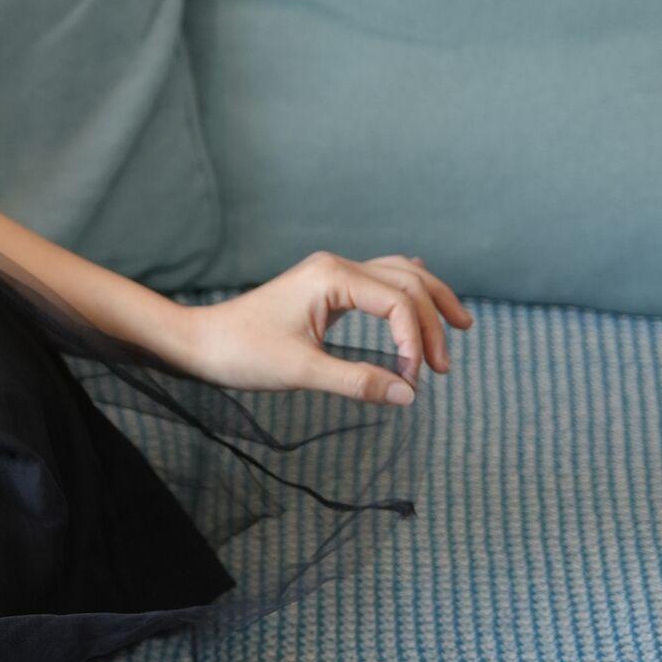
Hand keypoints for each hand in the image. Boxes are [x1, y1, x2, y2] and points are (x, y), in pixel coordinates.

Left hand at [161, 251, 472, 405]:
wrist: (200, 342)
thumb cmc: (242, 353)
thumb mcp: (302, 371)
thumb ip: (357, 382)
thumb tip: (409, 395)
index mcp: (331, 276)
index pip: (398, 301)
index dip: (416, 341)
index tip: (414, 381)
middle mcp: (335, 265)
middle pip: (408, 280)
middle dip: (433, 322)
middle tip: (444, 367)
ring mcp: (331, 273)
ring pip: (398, 275)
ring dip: (428, 302)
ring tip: (460, 328)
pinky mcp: (327, 287)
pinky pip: (379, 281)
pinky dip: (406, 294)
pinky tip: (421, 305)